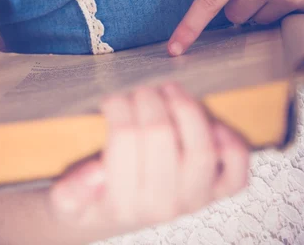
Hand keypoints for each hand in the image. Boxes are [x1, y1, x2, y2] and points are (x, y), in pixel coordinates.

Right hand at [50, 84, 247, 238]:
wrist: (111, 215)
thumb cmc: (91, 199)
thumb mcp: (67, 200)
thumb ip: (73, 190)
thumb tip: (96, 173)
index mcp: (125, 204)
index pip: (125, 139)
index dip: (118, 107)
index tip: (110, 97)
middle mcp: (165, 206)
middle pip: (162, 136)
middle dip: (147, 100)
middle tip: (138, 88)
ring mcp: (195, 199)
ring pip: (201, 148)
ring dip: (186, 109)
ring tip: (167, 89)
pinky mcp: (216, 193)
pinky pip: (236, 169)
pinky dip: (230, 142)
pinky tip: (211, 122)